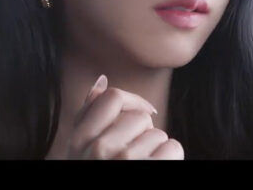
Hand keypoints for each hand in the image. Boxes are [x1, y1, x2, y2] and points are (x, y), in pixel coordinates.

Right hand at [63, 74, 184, 159]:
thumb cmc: (95, 173)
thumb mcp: (80, 151)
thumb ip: (88, 115)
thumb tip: (102, 79)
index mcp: (80, 141)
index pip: (112, 98)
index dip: (133, 101)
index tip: (141, 114)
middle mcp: (99, 150)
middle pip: (140, 117)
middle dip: (143, 134)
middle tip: (134, 157)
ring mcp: (124, 161)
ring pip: (158, 134)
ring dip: (157, 150)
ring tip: (144, 166)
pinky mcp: (149, 170)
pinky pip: (172, 148)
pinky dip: (171, 158)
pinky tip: (158, 168)